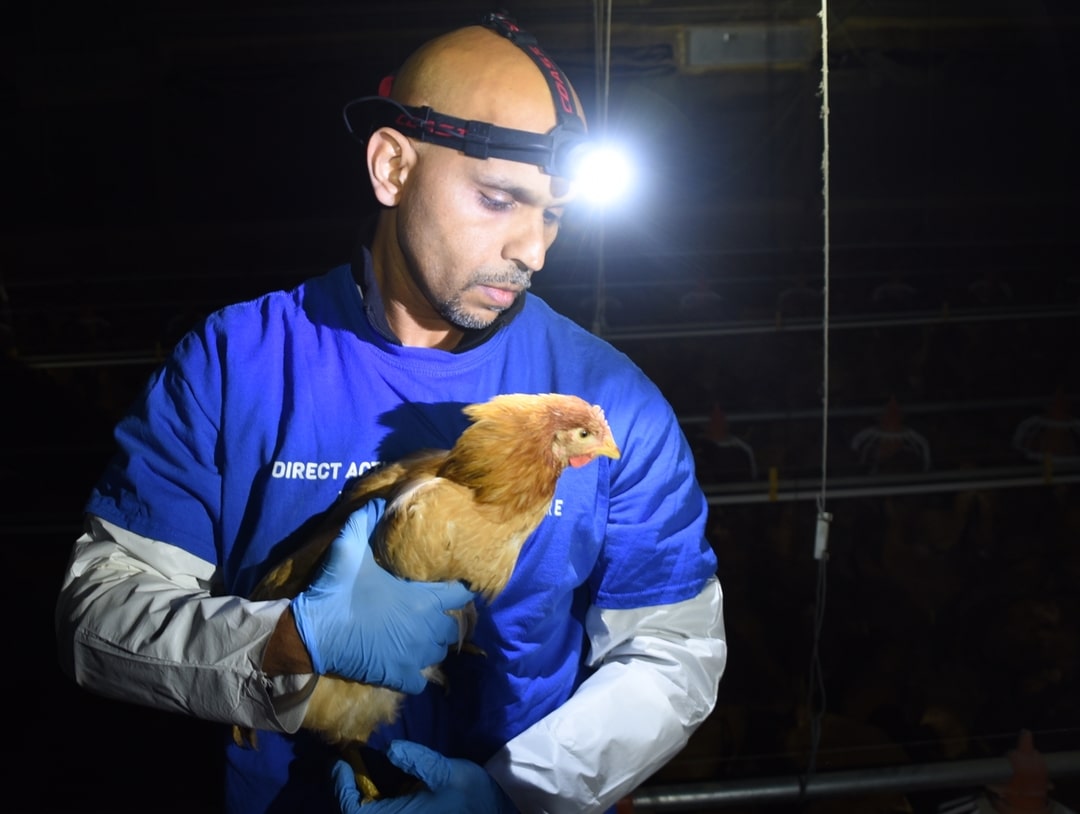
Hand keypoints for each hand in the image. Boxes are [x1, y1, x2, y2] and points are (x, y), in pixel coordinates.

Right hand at [291, 500, 474, 693]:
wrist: (312, 634)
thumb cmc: (337, 591)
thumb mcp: (348, 548)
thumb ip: (365, 522)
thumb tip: (378, 502)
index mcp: (423, 599)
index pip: (461, 593)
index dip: (458, 589)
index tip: (449, 587)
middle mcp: (427, 629)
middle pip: (454, 626)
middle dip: (446, 619)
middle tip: (430, 612)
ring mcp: (415, 656)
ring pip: (440, 653)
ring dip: (432, 645)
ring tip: (418, 636)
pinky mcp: (399, 677)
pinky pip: (421, 681)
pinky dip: (416, 674)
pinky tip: (405, 663)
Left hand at [333, 741, 516, 813]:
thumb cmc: (473, 798)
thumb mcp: (447, 773)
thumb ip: (417, 761)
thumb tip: (390, 749)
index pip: (353, 809)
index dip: (341, 785)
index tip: (341, 761)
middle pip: (358, 813)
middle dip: (348, 789)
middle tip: (349, 762)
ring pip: (371, 812)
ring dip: (362, 796)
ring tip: (362, 768)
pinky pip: (385, 812)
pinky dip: (377, 801)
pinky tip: (383, 782)